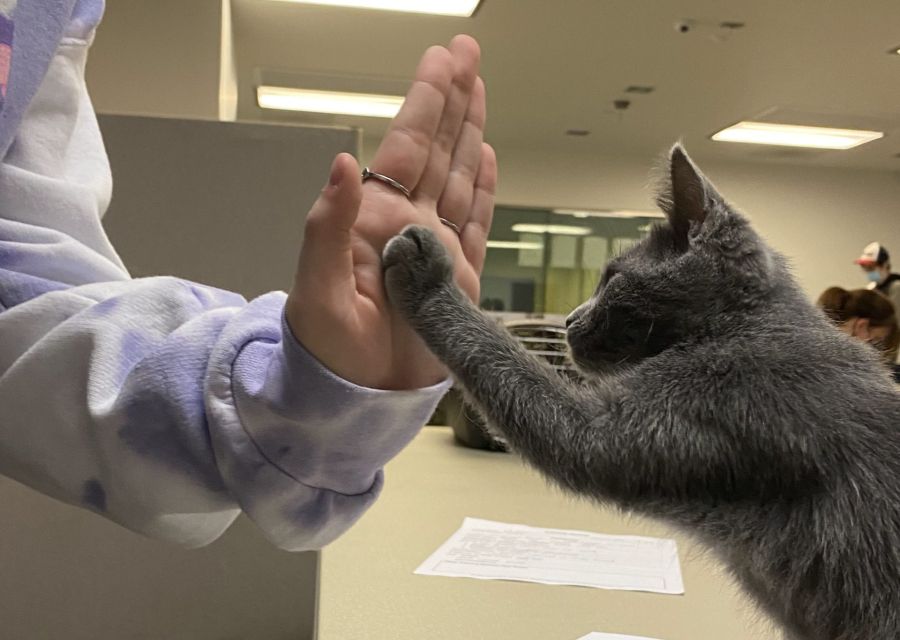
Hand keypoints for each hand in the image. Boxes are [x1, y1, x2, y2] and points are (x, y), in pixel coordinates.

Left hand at [286, 35, 496, 389]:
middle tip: (467, 53)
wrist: (359, 401)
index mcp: (374, 219)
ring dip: (469, 133)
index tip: (441, 60)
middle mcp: (408, 225)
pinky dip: (483, 189)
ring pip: (460, 178)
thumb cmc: (326, 351)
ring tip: (479, 90)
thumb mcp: (315, 289)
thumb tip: (343, 163)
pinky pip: (475, 223)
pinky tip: (485, 158)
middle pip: (436, 150)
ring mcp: (437, 249)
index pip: (404, 148)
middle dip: (452, 100)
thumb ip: (327, 226)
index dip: (425, 102)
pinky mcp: (460, 279)